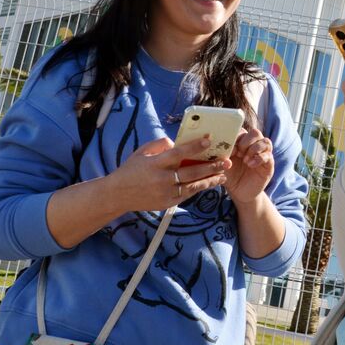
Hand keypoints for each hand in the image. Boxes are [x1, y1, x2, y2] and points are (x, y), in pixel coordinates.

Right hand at [108, 136, 228, 212]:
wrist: (118, 194)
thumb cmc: (131, 170)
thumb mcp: (142, 152)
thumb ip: (160, 145)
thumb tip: (177, 143)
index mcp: (155, 163)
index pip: (178, 154)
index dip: (194, 147)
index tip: (208, 141)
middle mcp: (162, 179)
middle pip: (191, 172)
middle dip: (210, 167)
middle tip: (226, 162)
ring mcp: (165, 193)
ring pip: (193, 186)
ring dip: (210, 180)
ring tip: (223, 175)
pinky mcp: (167, 203)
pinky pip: (187, 195)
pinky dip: (199, 189)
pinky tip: (209, 183)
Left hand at [225, 126, 274, 207]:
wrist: (240, 193)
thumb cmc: (230, 177)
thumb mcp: (221, 165)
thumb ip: (219, 155)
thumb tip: (213, 146)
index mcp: (241, 143)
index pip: (241, 130)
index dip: (236, 137)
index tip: (230, 149)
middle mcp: (253, 146)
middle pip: (255, 133)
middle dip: (246, 141)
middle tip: (239, 153)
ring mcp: (262, 154)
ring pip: (265, 141)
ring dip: (254, 149)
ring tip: (245, 160)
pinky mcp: (269, 164)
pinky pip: (268, 155)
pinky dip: (259, 158)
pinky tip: (251, 165)